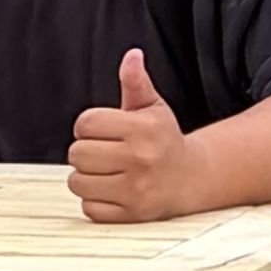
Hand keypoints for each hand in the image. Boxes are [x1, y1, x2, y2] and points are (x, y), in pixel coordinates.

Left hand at [66, 48, 195, 223]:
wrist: (193, 178)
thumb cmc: (164, 139)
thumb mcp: (153, 107)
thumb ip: (136, 82)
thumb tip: (132, 55)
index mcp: (143, 128)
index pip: (85, 124)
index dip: (88, 126)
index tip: (102, 131)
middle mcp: (141, 159)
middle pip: (77, 153)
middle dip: (85, 152)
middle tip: (104, 153)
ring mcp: (137, 190)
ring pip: (78, 182)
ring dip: (86, 178)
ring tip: (106, 172)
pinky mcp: (132, 215)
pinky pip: (89, 208)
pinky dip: (95, 201)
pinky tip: (113, 191)